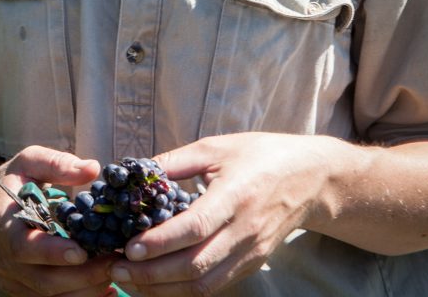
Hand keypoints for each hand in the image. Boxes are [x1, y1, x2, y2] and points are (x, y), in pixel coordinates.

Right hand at [0, 144, 115, 296]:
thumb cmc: (14, 180)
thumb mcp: (30, 161)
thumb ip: (58, 164)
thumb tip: (93, 168)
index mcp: (3, 225)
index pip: (24, 246)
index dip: (51, 252)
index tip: (81, 251)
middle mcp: (4, 258)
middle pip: (41, 279)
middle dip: (80, 275)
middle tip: (113, 262)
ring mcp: (12, 278)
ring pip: (48, 296)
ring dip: (83, 290)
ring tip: (113, 273)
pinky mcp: (23, 289)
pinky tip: (105, 289)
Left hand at [109, 133, 332, 296]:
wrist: (309, 177)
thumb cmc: (260, 155)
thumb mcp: (217, 146)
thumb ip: (177, 160)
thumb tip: (136, 171)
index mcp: (235, 195)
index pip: (195, 228)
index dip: (161, 242)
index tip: (130, 246)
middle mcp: (244, 230)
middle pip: (195, 265)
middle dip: (153, 273)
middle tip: (118, 268)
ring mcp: (250, 252)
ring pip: (204, 284)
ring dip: (164, 288)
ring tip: (130, 279)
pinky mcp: (251, 264)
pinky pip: (215, 286)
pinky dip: (184, 290)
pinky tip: (159, 283)